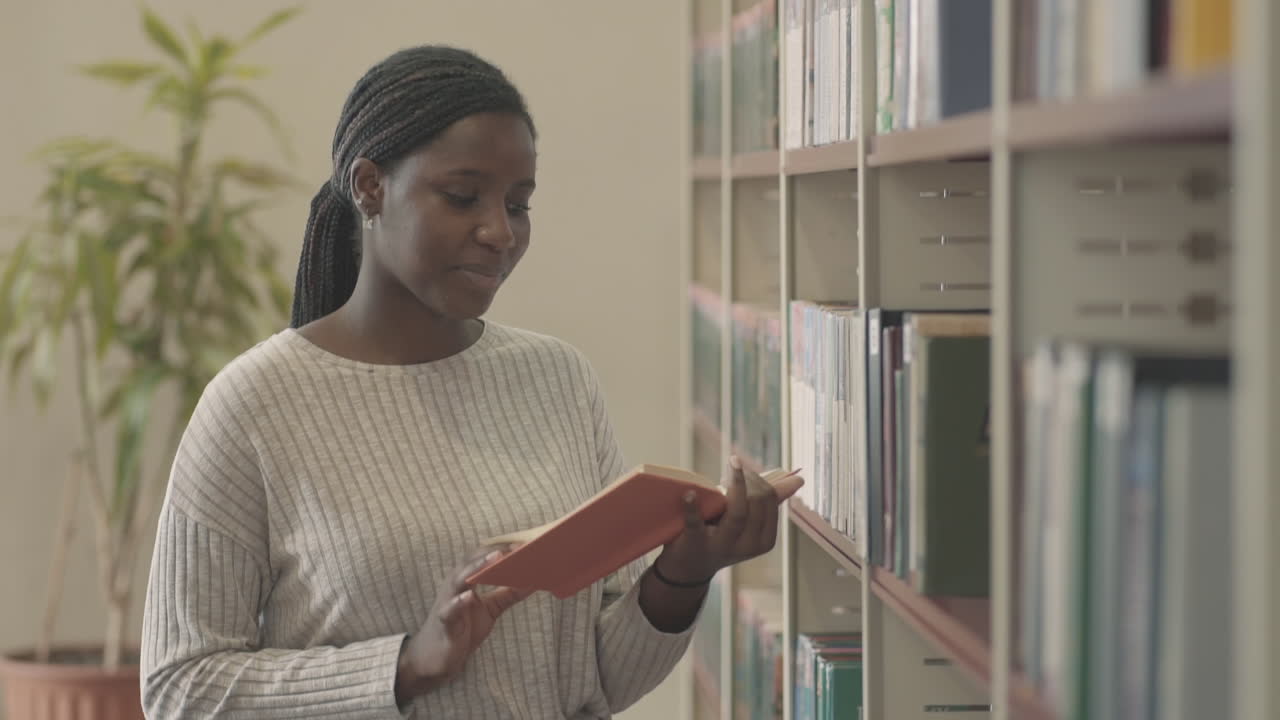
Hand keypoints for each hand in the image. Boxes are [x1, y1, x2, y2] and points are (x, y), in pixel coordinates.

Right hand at [395, 546, 532, 703]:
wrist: (437, 659)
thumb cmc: (463, 629)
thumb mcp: (491, 609)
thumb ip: (508, 595)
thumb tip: (533, 581)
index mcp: (466, 580)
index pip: (482, 558)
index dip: (501, 548)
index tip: (523, 543)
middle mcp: (455, 587)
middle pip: (471, 562)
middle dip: (492, 553)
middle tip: (515, 547)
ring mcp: (448, 603)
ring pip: (459, 579)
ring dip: (477, 568)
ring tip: (496, 558)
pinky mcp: (444, 623)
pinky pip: (449, 610)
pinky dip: (458, 602)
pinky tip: (469, 596)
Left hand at [654, 456, 804, 584]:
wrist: (690, 569)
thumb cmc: (723, 537)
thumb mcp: (749, 525)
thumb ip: (770, 502)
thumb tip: (798, 479)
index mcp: (764, 540)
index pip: (770, 501)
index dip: (759, 480)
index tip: (746, 471)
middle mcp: (747, 546)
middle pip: (756, 503)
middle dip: (748, 480)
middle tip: (734, 467)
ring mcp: (721, 546)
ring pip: (737, 513)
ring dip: (735, 485)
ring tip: (729, 467)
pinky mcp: (695, 543)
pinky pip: (696, 523)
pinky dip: (692, 507)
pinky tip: (689, 493)